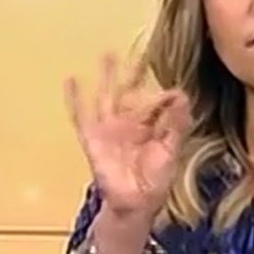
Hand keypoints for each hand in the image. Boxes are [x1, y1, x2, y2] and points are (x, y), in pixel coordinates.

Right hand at [64, 54, 189, 221]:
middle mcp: (128, 123)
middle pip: (129, 92)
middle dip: (132, 72)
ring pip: (107, 96)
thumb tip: (181, 95)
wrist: (136, 203)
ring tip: (107, 54)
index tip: (173, 90)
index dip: (164, 95)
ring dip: (107, 76)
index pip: (156, 102)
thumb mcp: (170, 150)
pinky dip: (75, 99)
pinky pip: (80, 115)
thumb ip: (176, 123)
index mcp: (149, 126)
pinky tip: (72, 81)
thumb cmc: (154, 181)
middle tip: (138, 51)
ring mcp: (109, 129)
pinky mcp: (93, 138)